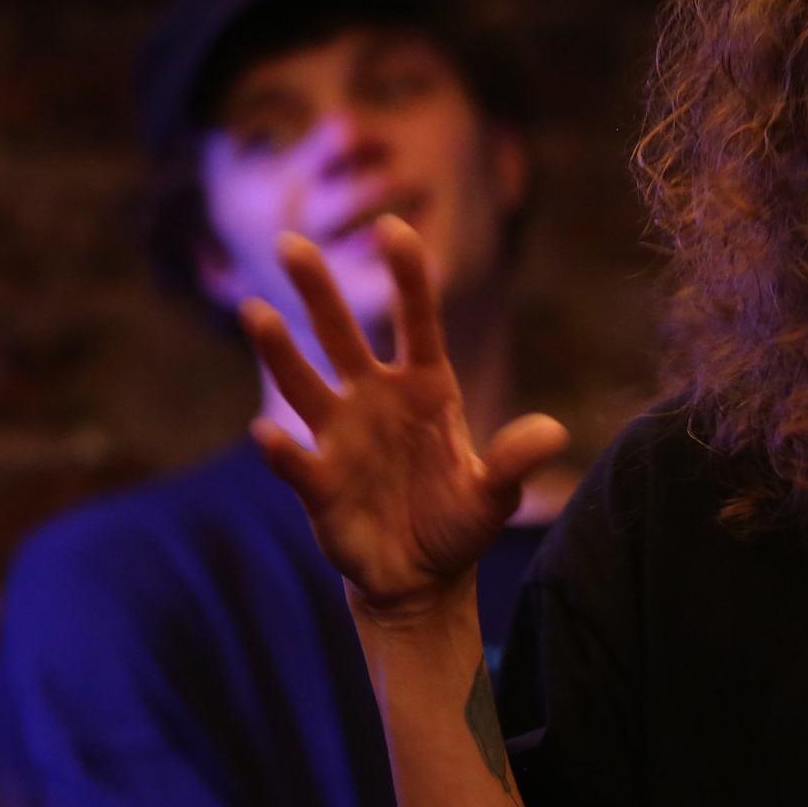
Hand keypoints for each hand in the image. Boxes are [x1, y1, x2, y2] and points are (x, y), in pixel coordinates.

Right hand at [242, 215, 568, 622]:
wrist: (420, 578)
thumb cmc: (456, 523)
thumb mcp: (496, 495)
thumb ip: (516, 461)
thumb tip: (552, 431)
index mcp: (425, 388)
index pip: (416, 322)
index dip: (406, 277)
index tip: (394, 228)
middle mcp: (375, 401)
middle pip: (342, 336)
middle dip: (318, 290)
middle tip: (292, 240)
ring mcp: (341, 439)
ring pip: (304, 385)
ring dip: (281, 352)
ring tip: (255, 311)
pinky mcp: (319, 485)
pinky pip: (298, 461)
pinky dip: (283, 451)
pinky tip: (267, 435)